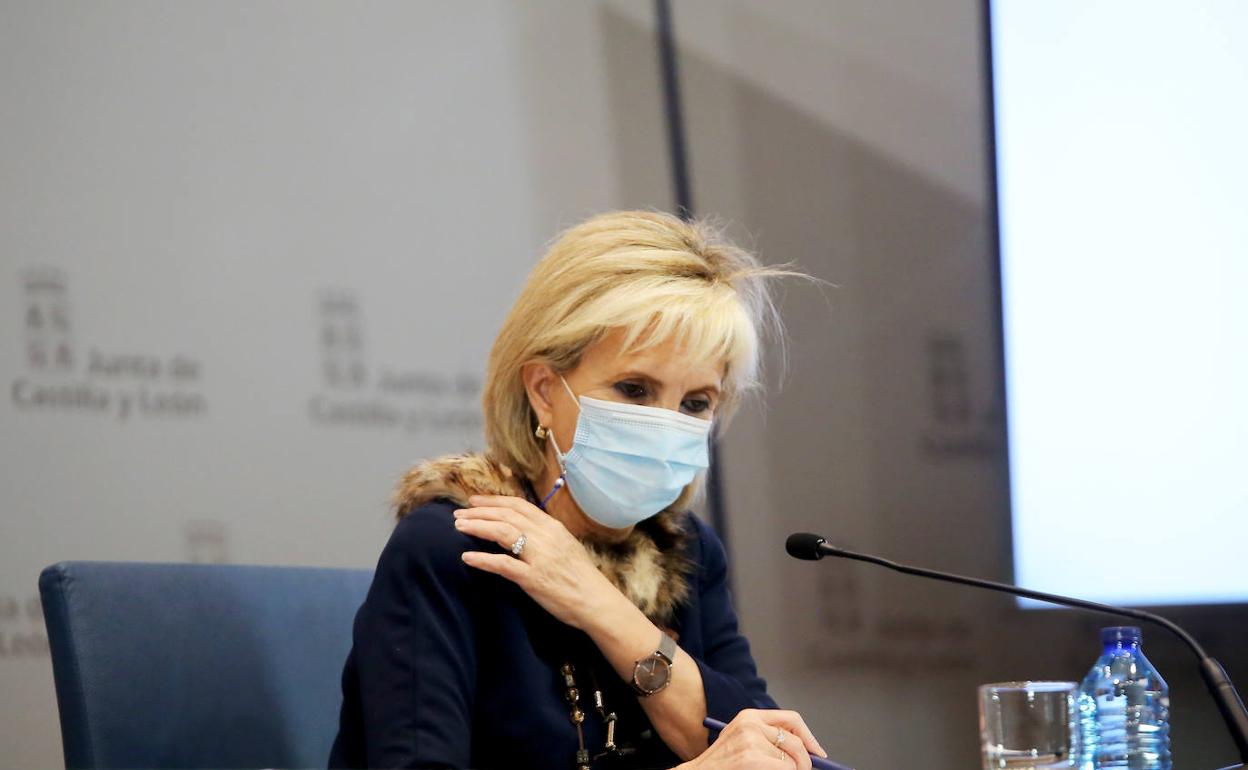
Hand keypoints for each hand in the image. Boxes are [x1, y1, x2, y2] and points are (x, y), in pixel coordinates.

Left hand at [454, 494, 620, 628]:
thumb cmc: (581, 577)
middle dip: (480, 512)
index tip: (475, 501)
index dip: (494, 501)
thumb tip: (523, 527)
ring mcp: (539, 557)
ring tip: (459, 527)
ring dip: (477, 527)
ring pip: (502, 533)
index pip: (519, 506)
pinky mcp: (533, 578)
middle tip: (458, 513)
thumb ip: (546, 535)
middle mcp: (545, 537)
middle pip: (507, 516)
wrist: (596, 601)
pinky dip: (482, 560)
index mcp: (553, 527)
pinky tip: (466, 557)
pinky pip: (503, 565)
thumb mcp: (566, 546)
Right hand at [682, 709, 826, 769]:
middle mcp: (751, 724)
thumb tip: (806, 752)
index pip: (791, 719)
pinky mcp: (752, 758)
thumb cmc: (720, 764)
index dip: (809, 737)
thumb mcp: (742, 742)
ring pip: (792, 761)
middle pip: (797, 742)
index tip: (818, 752)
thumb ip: (768, 739)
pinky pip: (786, 769)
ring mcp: (751, 741)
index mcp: (749, 716)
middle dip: (806, 762)